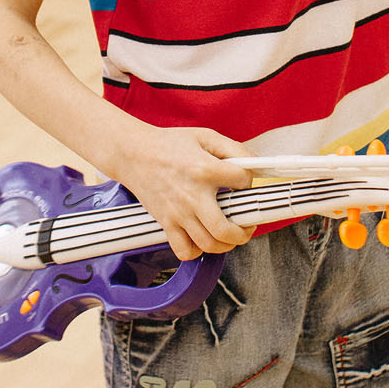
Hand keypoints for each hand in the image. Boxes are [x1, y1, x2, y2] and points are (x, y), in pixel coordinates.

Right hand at [105, 124, 252, 259]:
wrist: (133, 154)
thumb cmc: (168, 144)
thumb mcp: (204, 136)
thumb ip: (233, 148)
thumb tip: (255, 164)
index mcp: (205, 170)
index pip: (242, 182)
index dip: (248, 182)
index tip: (243, 183)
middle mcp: (193, 195)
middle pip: (225, 229)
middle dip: (244, 232)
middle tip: (247, 226)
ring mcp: (178, 213)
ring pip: (208, 244)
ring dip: (226, 244)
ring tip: (229, 235)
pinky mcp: (166, 222)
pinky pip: (184, 250)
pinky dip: (197, 251)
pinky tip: (202, 239)